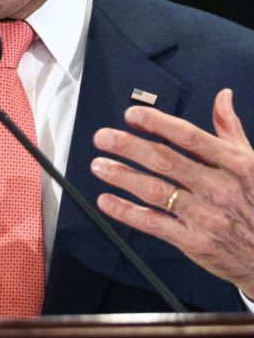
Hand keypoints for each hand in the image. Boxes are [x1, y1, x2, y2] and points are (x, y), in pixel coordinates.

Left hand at [91, 88, 253, 295]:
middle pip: (165, 161)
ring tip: (98, 165)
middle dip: (128, 146)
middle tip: (102, 137)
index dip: (157, 123)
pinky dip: (127, 212)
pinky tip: (107, 200)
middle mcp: (218, 188)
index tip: (132, 115)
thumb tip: (222, 96)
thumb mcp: (252, 162)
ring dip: (122, 176)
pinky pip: (154, 223)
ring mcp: (206, 215)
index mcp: (234, 164)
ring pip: (155, 191)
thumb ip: (230, 129)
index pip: (189, 137)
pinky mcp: (195, 241)